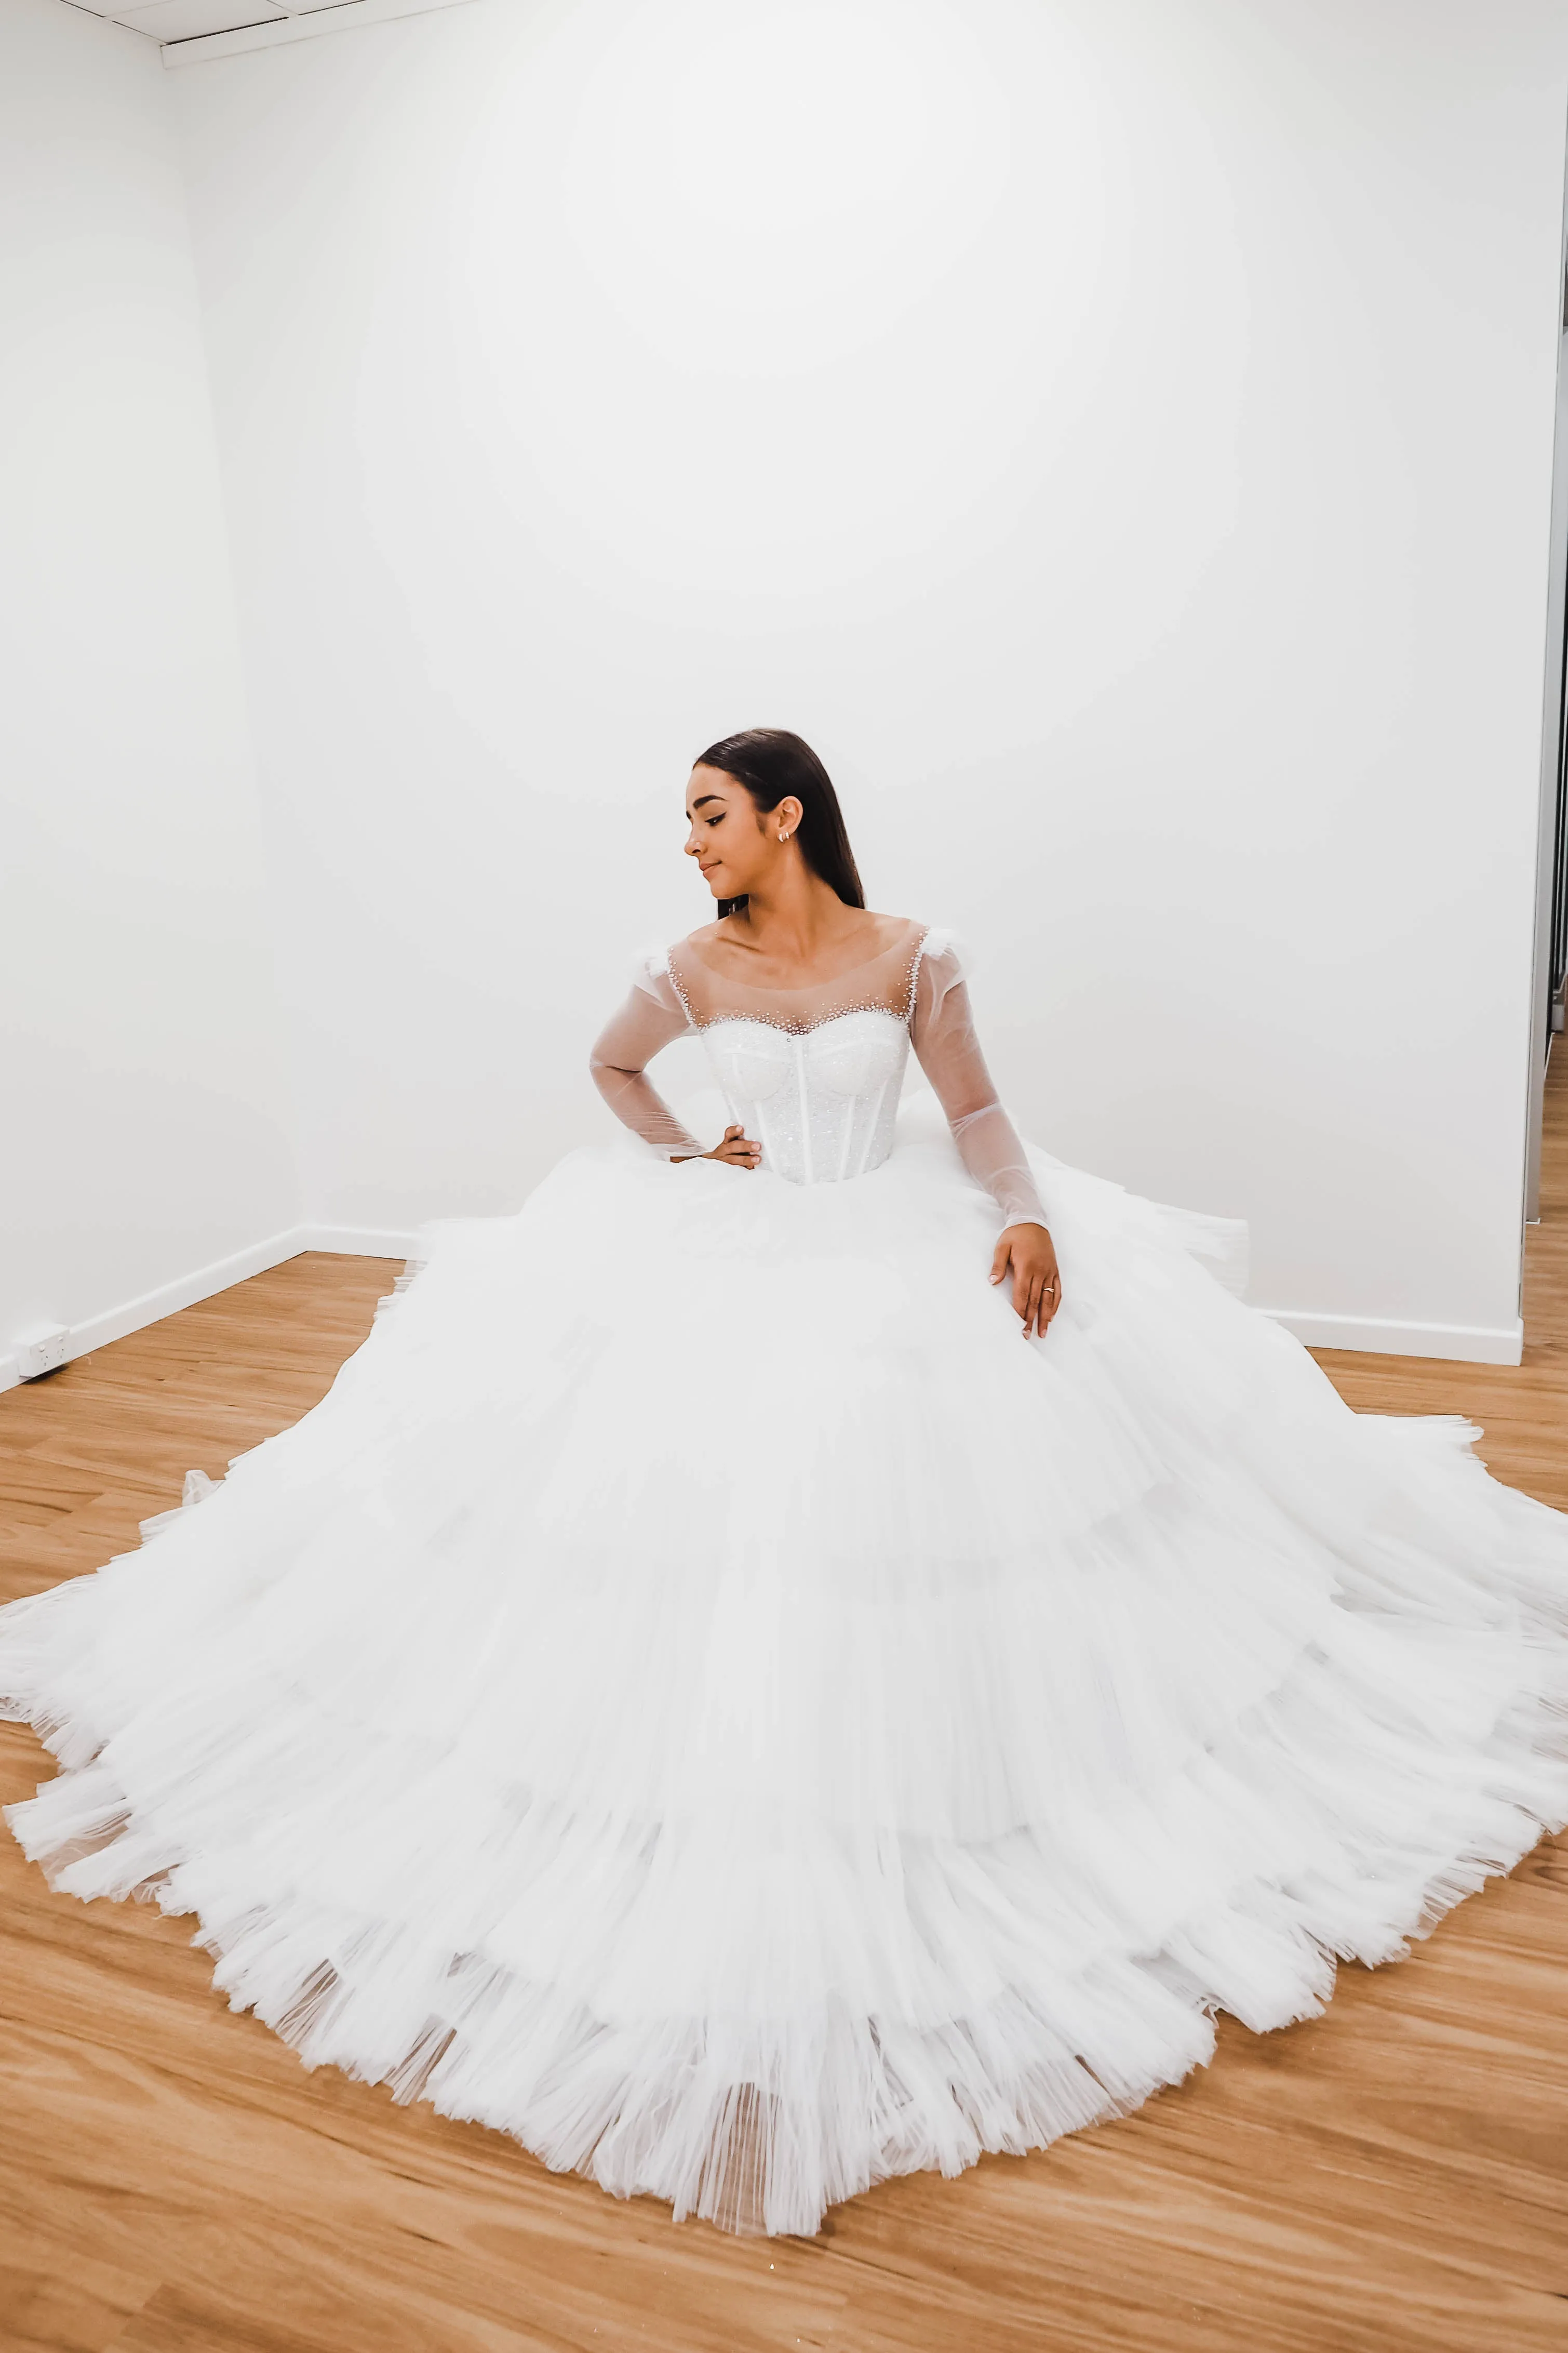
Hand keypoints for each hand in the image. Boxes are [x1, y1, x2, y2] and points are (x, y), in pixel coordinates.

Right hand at [674, 1123, 760, 1169]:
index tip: (741, 1129)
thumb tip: (759, 1139)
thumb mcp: (734, 1145)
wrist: (714, 1165)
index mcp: (727, 1142)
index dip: (734, 1131)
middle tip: (757, 1146)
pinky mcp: (728, 1172)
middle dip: (745, 1146)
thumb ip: (743, 1141)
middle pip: (733, 1147)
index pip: (729, 1134)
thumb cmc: (730, 1153)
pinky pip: (736, 1172)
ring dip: (746, 1160)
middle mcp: (724, 1151)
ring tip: (757, 1159)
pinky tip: (752, 1170)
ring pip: (734, 1161)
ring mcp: (725, 1162)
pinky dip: (744, 1171)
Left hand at [989, 1222, 1061, 1338]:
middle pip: (1035, 1301)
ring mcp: (1049, 1272)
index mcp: (1026, 1267)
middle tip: (1028, 1336)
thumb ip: (998, 1265)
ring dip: (1045, 1317)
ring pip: (1048, 1298)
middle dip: (1031, 1320)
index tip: (1019, 1326)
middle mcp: (1040, 1271)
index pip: (1023, 1295)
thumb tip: (992, 1282)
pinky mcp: (1055, 1270)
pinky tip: (1051, 1316)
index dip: (1021, 1312)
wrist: (1033, 1221)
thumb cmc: (1015, 1234)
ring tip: (1042, 1332)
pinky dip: (1055, 1304)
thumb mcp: (1002, 1246)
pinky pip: (1057, 1290)